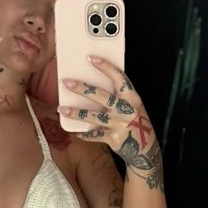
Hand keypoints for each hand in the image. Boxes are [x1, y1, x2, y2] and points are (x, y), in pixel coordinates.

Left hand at [59, 56, 161, 178]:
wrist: (146, 148)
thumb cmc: (136, 122)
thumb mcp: (133, 106)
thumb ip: (119, 97)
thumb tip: (93, 86)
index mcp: (132, 97)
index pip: (119, 78)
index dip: (106, 67)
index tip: (91, 58)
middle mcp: (126, 109)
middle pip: (101, 96)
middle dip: (82, 88)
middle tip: (67, 82)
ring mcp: (119, 124)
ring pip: (93, 116)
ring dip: (76, 113)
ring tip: (62, 109)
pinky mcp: (113, 138)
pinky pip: (94, 135)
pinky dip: (85, 134)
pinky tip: (77, 132)